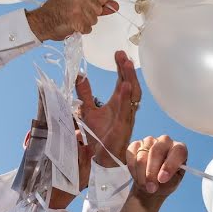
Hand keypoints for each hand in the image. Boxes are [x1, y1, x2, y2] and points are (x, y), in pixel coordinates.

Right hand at [25, 0, 118, 41]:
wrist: (41, 21)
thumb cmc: (56, 10)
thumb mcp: (76, 0)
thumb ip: (98, 3)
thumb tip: (115, 6)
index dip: (94, 5)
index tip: (84, 6)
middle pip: (99, 9)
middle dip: (89, 14)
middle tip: (74, 13)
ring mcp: (78, 6)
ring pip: (95, 20)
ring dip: (85, 23)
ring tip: (72, 18)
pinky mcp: (77, 20)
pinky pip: (89, 28)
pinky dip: (81, 30)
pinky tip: (71, 25)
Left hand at [74, 52, 140, 167]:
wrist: (100, 157)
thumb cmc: (98, 136)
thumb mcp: (87, 111)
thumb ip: (85, 94)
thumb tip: (79, 76)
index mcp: (117, 103)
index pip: (122, 81)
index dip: (121, 68)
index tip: (118, 54)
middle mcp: (125, 108)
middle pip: (130, 85)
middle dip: (127, 70)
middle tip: (122, 55)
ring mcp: (126, 117)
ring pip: (132, 96)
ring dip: (130, 79)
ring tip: (126, 65)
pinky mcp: (123, 127)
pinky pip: (126, 111)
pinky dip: (126, 98)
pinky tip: (125, 86)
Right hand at [126, 136, 186, 201]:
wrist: (152, 184)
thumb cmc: (166, 182)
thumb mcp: (172, 183)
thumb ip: (168, 178)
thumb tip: (159, 177)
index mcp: (179, 149)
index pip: (177, 151)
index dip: (169, 165)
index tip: (162, 179)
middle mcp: (165, 141)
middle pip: (156, 151)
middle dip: (151, 172)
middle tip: (151, 188)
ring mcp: (150, 141)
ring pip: (142, 156)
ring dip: (141, 174)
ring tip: (145, 185)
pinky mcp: (136, 145)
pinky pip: (131, 155)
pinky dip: (133, 169)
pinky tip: (137, 176)